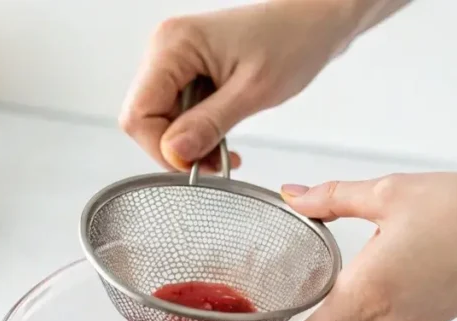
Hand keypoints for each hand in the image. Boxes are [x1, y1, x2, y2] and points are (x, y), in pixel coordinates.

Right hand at [120, 0, 386, 171]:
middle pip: (145, 118)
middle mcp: (165, 48)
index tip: (193, 165)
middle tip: (215, 162)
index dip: (160, 148)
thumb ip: (208, 124)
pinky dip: (195, 130)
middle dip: (176, 148)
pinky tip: (219, 133)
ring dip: (188, 142)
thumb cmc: (295, 40)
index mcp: (173, 45)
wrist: (318, 20)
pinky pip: (176, 110)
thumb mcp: (253, 91)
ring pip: (159, 119)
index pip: (139, 114)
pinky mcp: (185, 69)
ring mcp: (173, 58)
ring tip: (222, 151)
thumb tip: (173, 154)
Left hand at [265, 173, 456, 320]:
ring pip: (364, 312)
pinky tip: (409, 258)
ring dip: (365, 286)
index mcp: (366, 293)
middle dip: (334, 288)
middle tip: (349, 249)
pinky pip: (392, 311)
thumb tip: (293, 195)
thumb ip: (331, 198)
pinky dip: (389, 289)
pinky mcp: (431, 320)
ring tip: (390, 246)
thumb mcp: (388, 194)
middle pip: (336, 316)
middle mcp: (386, 318)